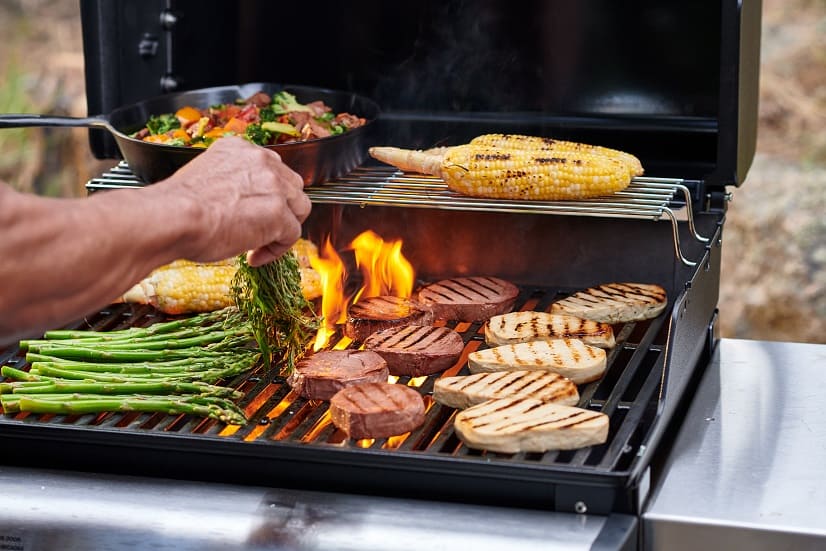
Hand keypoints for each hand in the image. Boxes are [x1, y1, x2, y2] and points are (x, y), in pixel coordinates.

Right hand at [158, 136, 311, 265]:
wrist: (173, 217)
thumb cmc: (176, 206)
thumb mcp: (204, 177)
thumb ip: (228, 182)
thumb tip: (234, 203)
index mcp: (240, 149)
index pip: (270, 168)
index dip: (267, 193)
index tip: (254, 210)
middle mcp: (261, 161)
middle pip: (291, 186)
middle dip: (282, 208)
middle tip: (263, 228)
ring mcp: (273, 186)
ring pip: (298, 208)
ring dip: (284, 228)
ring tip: (260, 243)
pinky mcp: (279, 213)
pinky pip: (291, 235)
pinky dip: (276, 249)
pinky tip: (254, 256)